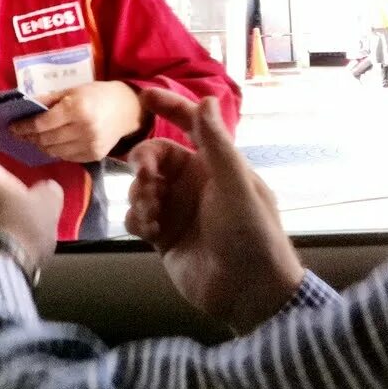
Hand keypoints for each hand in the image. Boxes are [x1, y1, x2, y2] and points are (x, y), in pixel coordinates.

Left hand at [9, 80, 143, 161]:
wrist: (127, 110)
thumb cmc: (96, 95)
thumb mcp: (72, 90)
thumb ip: (47, 100)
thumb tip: (23, 107)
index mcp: (77, 109)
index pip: (42, 123)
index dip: (24, 127)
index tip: (12, 127)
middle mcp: (83, 129)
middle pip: (46, 139)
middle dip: (29, 137)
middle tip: (19, 134)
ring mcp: (89, 145)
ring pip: (54, 151)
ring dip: (40, 146)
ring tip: (33, 139)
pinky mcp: (93, 156)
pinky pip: (66, 157)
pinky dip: (55, 151)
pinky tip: (50, 144)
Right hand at [125, 88, 302, 333]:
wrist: (247, 292)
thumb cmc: (251, 234)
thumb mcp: (235, 186)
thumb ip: (218, 144)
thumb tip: (207, 99)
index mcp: (214, 165)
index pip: (190, 125)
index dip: (169, 106)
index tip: (143, 95)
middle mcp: (193, 183)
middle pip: (154, 158)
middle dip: (144, 165)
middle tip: (146, 180)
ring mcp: (176, 210)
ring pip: (140, 188)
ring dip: (138, 196)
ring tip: (152, 216)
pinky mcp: (162, 237)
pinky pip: (137, 217)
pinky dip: (137, 220)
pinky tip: (149, 232)